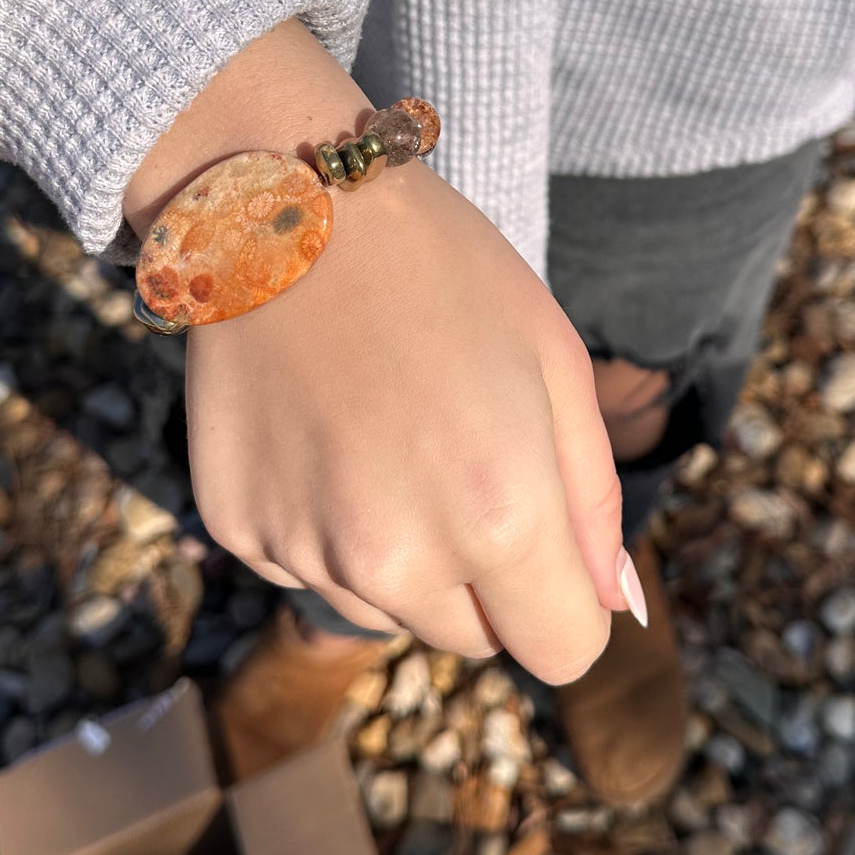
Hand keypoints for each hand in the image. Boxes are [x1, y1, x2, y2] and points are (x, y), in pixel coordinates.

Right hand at [124, 20, 632, 682]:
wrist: (281, 203)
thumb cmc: (442, 271)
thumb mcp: (555, 362)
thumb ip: (594, 500)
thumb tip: (616, 604)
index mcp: (500, 515)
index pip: (562, 650)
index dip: (565, 600)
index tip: (547, 541)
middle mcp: (397, 558)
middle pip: (473, 640)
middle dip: (485, 580)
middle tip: (459, 461)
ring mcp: (305, 549)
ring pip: (388, 609)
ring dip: (402, 555)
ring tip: (385, 434)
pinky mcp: (238, 530)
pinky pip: (308, 568)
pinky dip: (324, 524)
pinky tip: (322, 431)